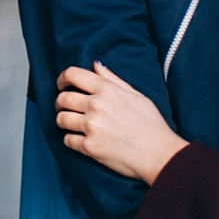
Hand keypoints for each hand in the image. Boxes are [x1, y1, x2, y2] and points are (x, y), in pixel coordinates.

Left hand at [54, 63, 186, 183]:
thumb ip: (112, 79)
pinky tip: (79, 139)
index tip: (62, 85)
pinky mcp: (90, 147)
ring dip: (63, 121)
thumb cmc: (151, 124)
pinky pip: (67, 140)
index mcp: (107, 90)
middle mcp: (96, 106)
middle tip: (64, 107)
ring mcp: (92, 127)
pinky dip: (71, 140)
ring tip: (71, 124)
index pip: (72, 75)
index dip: (62, 79)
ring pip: (61, 119)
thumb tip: (96, 65)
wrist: (159, 154)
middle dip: (60, 102)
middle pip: (63, 99)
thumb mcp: (135, 95)